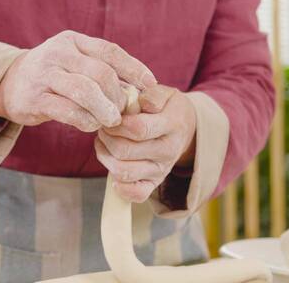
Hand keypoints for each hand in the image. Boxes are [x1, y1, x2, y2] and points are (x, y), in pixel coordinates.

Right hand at [0, 30, 156, 131]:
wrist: (9, 84)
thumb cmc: (53, 76)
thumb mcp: (75, 64)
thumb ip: (102, 72)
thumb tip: (138, 90)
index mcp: (73, 41)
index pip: (110, 51)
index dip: (134, 68)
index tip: (150, 85)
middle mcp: (58, 53)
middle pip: (101, 73)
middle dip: (118, 95)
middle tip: (124, 111)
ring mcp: (44, 75)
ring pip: (85, 92)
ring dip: (104, 109)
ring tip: (112, 121)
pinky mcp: (34, 99)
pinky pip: (67, 111)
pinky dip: (85, 121)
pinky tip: (92, 126)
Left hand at [95, 85, 196, 202]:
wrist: (185, 128)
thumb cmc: (167, 108)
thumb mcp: (164, 93)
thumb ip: (151, 95)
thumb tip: (137, 103)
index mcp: (171, 125)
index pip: (138, 129)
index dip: (117, 123)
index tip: (111, 116)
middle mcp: (167, 151)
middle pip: (125, 151)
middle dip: (107, 137)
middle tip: (104, 128)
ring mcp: (161, 170)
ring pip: (123, 172)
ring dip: (105, 156)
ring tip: (104, 142)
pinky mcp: (154, 183)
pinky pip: (135, 194)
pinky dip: (119, 186)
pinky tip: (113, 166)